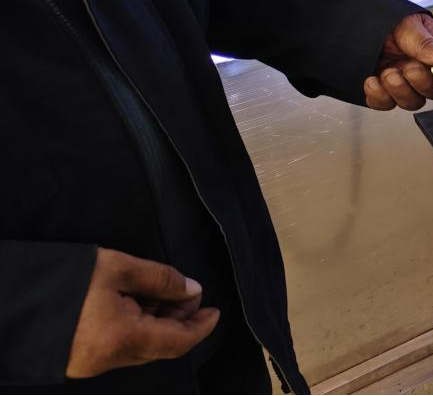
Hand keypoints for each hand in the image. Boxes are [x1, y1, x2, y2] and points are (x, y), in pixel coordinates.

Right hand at [66, 248, 218, 378]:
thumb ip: (159, 278)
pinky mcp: (76, 359)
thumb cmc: (63, 279)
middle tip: (189, 295)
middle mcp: (108, 359)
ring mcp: (90, 363)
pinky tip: (136, 302)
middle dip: (180, 321)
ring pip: (139, 347)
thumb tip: (191, 289)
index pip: (177, 342)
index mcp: (123, 339)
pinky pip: (118, 347)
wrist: (8, 299)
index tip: (215, 311)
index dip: (200, 327)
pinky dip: (135, 327)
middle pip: (159, 346)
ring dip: (157, 323)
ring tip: (163, 293)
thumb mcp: (117, 267)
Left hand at [365, 13, 432, 110]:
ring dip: (399, 90)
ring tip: (388, 72)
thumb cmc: (389, 19)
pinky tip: (373, 81)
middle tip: (408, 68)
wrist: (360, 22)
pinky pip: (384, 104)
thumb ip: (428, 43)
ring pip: (411, 102)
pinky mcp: (383, 91)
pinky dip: (378, 96)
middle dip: (420, 83)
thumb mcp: (411, 25)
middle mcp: (423, 71)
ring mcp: (403, 83)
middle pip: (432, 93)